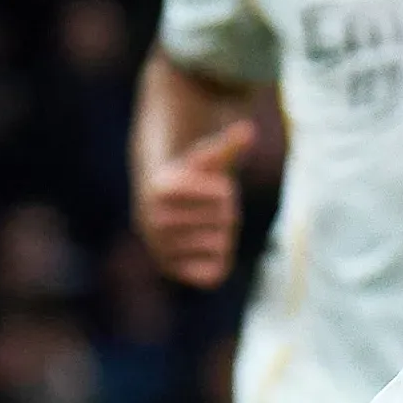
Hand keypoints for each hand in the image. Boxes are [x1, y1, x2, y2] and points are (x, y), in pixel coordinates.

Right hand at [137, 115, 259, 284]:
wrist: (162, 207)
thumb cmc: (193, 179)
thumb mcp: (209, 161)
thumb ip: (228, 146)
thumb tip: (249, 129)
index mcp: (162, 188)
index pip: (223, 194)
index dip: (225, 190)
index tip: (210, 188)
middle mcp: (153, 221)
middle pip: (226, 220)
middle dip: (224, 213)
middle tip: (205, 211)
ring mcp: (159, 248)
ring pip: (221, 244)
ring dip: (222, 235)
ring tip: (202, 227)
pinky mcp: (170, 270)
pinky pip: (213, 273)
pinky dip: (217, 261)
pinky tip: (201, 248)